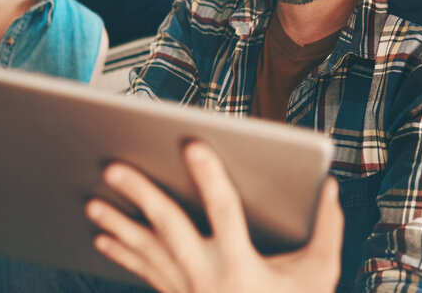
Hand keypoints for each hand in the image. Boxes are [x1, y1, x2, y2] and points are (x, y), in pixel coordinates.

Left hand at [85, 140, 342, 292]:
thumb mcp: (319, 276)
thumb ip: (326, 229)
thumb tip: (329, 188)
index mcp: (242, 267)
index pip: (223, 211)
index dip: (209, 175)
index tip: (192, 144)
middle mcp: (207, 278)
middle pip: (168, 228)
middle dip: (139, 194)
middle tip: (113, 166)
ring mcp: (186, 292)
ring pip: (146, 252)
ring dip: (117, 226)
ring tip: (92, 202)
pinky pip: (144, 274)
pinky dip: (122, 254)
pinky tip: (102, 239)